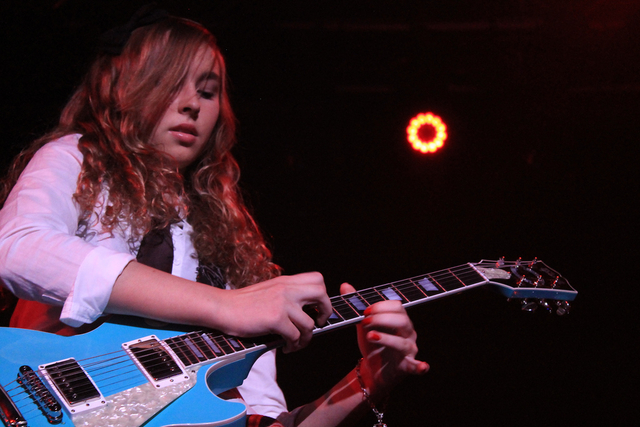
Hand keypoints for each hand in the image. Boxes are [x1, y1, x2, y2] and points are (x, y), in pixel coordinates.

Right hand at [217, 272, 331, 352]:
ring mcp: (282, 303)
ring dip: (306, 338)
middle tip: (318, 323)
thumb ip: (286, 295)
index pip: (317, 278)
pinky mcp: (275, 318)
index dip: (323, 294)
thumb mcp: (269, 290)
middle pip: (321, 294)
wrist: (222, 308)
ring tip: (296, 343)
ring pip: (309, 324)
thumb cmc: (242, 303)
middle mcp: (287, 289)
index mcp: (286, 281)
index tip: (317, 308)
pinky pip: (295, 336)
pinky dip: (294, 345)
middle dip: (325, 311)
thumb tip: (305, 312)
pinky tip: (286, 347)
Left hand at [341, 283, 428, 397]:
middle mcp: (408, 333)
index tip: (365, 311)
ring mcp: (409, 350)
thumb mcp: (363, 324)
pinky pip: (417, 366)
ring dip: (386, 338)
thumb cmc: (373, 344)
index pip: (397, 307)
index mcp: (399, 320)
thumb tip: (345, 286)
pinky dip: (420, 366)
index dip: (381, 307)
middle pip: (403, 321)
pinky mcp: (408, 366)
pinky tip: (423, 368)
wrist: (373, 369)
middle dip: (382, 319)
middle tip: (364, 322)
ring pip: (403, 342)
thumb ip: (357, 306)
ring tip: (370, 336)